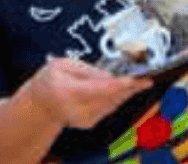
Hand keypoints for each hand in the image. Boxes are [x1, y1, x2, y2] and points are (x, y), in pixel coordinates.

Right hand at [28, 57, 152, 129]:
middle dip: (130, 89)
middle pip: (109, 99)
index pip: (97, 89)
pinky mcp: (90, 122)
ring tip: (142, 82)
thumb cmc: (49, 81)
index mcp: (66, 92)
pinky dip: (120, 98)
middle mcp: (76, 109)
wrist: (41, 106)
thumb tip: (110, 75)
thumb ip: (86, 70)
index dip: (118, 85)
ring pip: (113, 104)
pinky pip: (109, 108)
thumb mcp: (62, 65)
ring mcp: (84, 119)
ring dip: (128, 93)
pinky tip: (128, 89)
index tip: (133, 79)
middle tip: (146, 80)